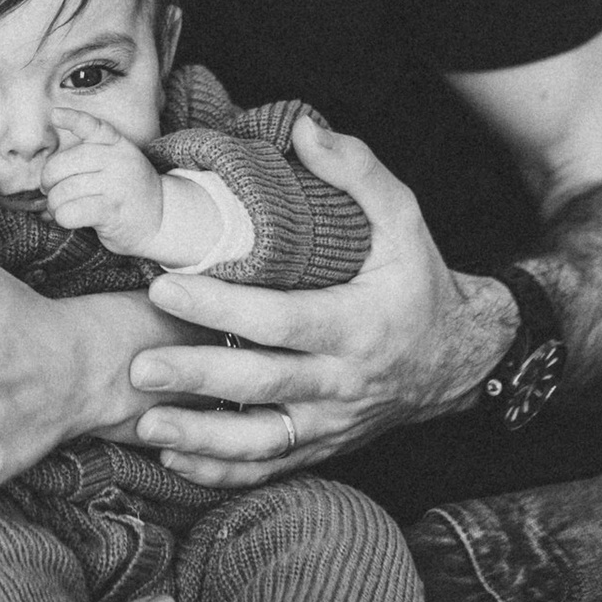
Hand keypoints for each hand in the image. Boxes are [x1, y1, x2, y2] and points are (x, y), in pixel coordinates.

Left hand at [42, 114, 167, 255]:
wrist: (160, 218)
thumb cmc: (127, 190)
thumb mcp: (118, 162)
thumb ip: (91, 156)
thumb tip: (47, 174)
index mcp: (117, 144)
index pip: (93, 127)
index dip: (73, 119)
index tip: (55, 115)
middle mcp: (118, 161)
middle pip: (63, 165)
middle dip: (48, 181)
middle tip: (50, 190)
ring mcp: (116, 186)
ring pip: (63, 192)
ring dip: (54, 204)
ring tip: (60, 207)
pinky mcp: (112, 211)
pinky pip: (71, 212)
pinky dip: (62, 217)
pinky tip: (69, 218)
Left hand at [127, 112, 507, 485]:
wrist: (462, 358)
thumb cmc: (420, 281)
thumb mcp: (403, 219)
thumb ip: (357, 172)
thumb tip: (305, 130)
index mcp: (359, 323)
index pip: (283, 318)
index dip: (222, 307)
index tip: (166, 286)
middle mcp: (345, 380)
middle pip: (264, 384)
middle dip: (198, 377)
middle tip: (139, 365)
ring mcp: (333, 421)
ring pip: (263, 441)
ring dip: (202, 439)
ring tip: (147, 424)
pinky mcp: (324, 445)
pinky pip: (271, 467)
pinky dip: (223, 471)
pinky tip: (175, 460)